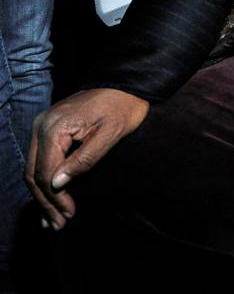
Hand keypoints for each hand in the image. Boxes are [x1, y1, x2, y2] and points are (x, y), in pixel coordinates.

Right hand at [25, 88, 149, 228]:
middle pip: (34, 173)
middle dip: (46, 202)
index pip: (47, 172)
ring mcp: (41, 126)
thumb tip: (57, 184)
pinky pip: (39, 159)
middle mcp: (41, 126)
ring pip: (33, 168)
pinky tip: (50, 198)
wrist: (125, 84)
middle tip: (58, 224)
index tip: (69, 215)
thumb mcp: (110, 135)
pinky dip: (44, 180)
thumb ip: (83, 159)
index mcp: (54, 127)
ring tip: (52, 220)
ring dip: (42, 195)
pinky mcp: (47, 128)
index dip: (56, 197)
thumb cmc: (123, 108)